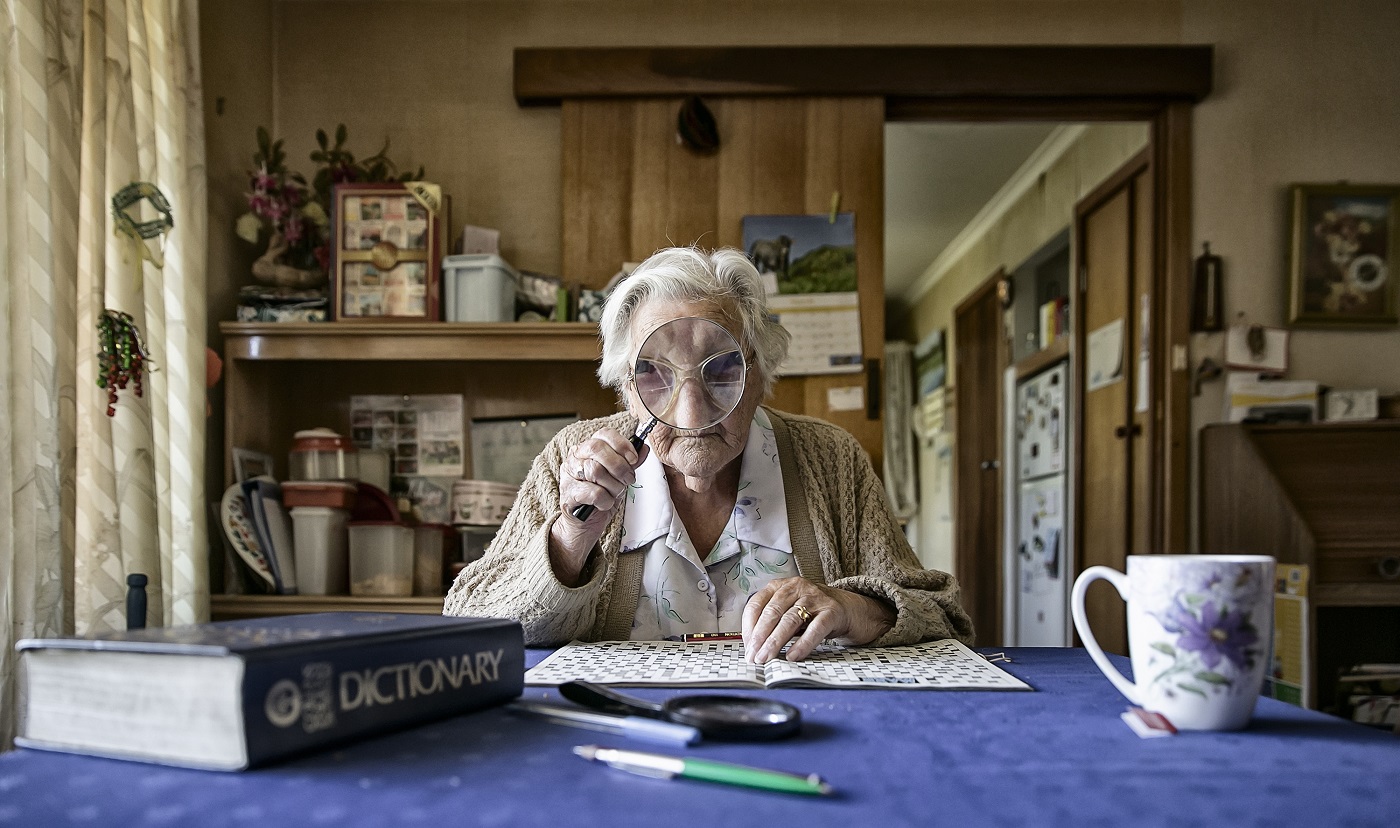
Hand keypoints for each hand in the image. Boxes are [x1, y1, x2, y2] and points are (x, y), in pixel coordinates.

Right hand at [548, 427, 646, 583]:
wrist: (584, 525)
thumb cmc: (600, 499)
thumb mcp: (618, 478)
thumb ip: (630, 463)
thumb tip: (644, 448)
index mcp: (587, 449)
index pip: (603, 434)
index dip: (622, 445)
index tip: (633, 459)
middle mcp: (574, 458)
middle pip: (597, 449)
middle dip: (619, 466)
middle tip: (628, 480)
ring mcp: (568, 476)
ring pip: (595, 470)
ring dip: (613, 486)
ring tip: (614, 494)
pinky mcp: (567, 495)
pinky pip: (594, 493)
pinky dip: (606, 501)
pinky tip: (604, 504)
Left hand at [741, 577, 894, 662]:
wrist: (852, 609)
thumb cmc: (815, 614)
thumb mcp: (791, 612)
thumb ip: (774, 623)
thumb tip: (754, 648)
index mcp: (781, 586)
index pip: (757, 604)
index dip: (748, 626)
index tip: (747, 646)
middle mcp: (796, 587)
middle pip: (772, 612)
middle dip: (760, 637)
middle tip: (753, 657)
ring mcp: (815, 597)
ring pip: (790, 620)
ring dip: (775, 642)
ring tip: (767, 658)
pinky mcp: (832, 611)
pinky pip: (815, 628)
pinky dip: (802, 644)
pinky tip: (793, 656)